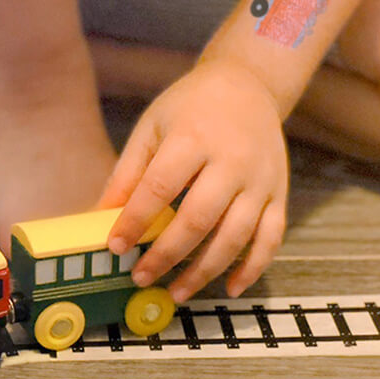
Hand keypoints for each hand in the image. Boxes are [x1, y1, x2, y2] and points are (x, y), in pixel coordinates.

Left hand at [99, 59, 288, 300]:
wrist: (249, 85)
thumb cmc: (191, 109)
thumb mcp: (152, 128)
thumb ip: (127, 174)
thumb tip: (100, 219)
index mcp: (194, 137)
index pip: (160, 187)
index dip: (135, 221)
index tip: (115, 246)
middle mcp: (233, 160)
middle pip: (198, 219)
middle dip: (166, 255)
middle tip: (140, 276)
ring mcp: (261, 179)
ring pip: (235, 237)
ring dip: (203, 272)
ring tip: (175, 293)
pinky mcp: (279, 193)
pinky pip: (270, 238)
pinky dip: (252, 268)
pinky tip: (228, 289)